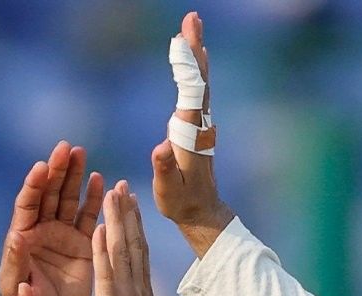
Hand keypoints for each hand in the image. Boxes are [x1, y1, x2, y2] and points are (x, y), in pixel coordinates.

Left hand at [0, 141, 103, 295]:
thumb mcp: (15, 286)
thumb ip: (15, 261)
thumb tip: (16, 237)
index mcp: (22, 236)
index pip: (28, 204)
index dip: (34, 185)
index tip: (41, 167)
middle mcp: (42, 230)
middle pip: (49, 194)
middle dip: (57, 170)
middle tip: (66, 147)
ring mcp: (63, 235)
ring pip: (68, 199)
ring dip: (74, 176)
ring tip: (80, 153)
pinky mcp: (83, 244)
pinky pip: (88, 217)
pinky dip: (93, 199)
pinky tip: (98, 180)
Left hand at [92, 182, 180, 295]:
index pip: (139, 255)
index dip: (135, 227)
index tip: (131, 203)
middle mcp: (137, 291)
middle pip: (132, 244)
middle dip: (126, 213)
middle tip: (120, 184)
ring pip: (121, 252)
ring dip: (116, 221)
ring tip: (111, 192)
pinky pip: (106, 275)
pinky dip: (102, 251)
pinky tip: (99, 228)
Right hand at [152, 11, 233, 246]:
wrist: (201, 210)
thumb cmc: (181, 203)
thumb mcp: (169, 191)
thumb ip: (164, 169)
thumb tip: (160, 146)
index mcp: (190, 137)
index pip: (190, 95)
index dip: (187, 67)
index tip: (182, 42)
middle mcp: (199, 125)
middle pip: (199, 81)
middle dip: (194, 49)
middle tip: (192, 18)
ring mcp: (199, 125)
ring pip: (200, 83)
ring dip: (196, 54)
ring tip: (191, 26)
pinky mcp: (197, 126)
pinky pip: (196, 91)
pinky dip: (194, 69)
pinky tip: (192, 56)